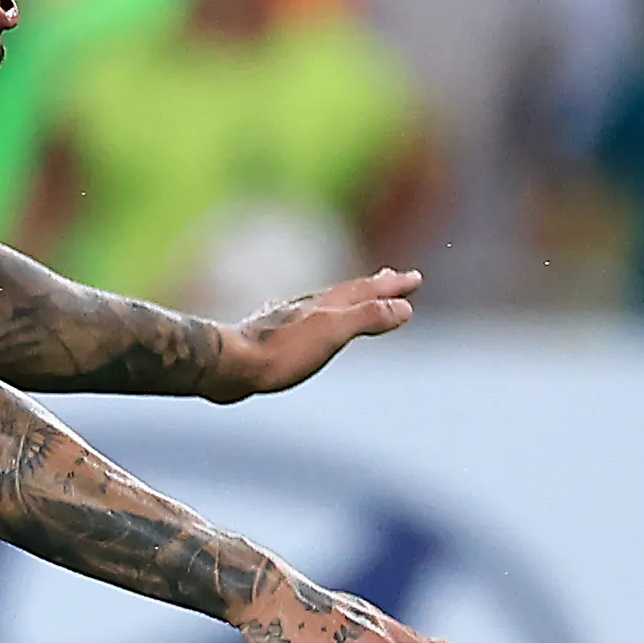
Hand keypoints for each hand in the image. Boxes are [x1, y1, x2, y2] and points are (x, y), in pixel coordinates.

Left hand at [208, 271, 419, 401]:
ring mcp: (289, 320)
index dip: (392, 287)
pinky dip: (320, 318)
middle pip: (347, 292)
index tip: (414, 278)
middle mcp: (308, 307)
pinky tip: (307, 324)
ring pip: (325, 305)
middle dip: (373, 287)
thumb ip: (367, 318)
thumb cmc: (280, 352)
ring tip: (356, 299)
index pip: (367, 291)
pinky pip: (307, 322)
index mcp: (326, 305)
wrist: (229, 364)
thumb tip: (404, 308)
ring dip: (347, 301)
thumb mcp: (331, 333)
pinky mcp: (272, 337)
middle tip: (392, 278)